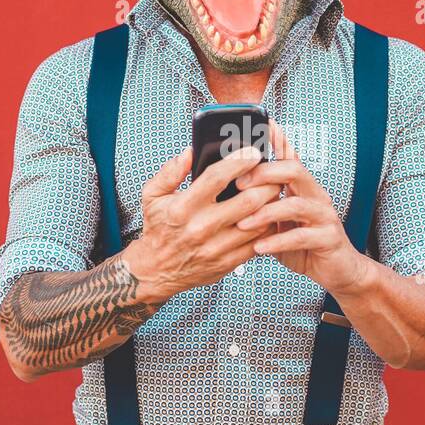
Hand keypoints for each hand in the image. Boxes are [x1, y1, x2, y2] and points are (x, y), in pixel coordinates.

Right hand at [122, 144, 280, 302]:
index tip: (253, 152)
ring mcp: (216, 248)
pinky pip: (257, 243)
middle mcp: (201, 228)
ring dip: (270, 205)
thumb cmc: (157, 229)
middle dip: (266, 184)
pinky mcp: (226, 263)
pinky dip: (266, 227)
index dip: (239, 162)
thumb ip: (170, 172)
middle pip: (248, 201)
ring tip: (272, 193)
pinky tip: (265, 216)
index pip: (216, 178)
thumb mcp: (152, 196)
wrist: (156, 271)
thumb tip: (190, 152)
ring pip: (258, 223)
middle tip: (272, 174)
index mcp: (183, 208)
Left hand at [233, 120, 374, 296]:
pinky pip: (301, 237)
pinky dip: (277, 242)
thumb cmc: (303, 245)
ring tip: (243, 223)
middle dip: (264, 173)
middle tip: (238, 184)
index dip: (276, 140)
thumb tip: (231, 190)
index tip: (258, 126)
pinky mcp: (328, 239)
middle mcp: (316, 196)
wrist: (338, 270)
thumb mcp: (279, 221)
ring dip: (266, 212)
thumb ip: (262, 205)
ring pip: (296, 204)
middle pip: (294, 171)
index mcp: (303, 188)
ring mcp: (325, 216)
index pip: (289, 157)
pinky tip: (259, 248)